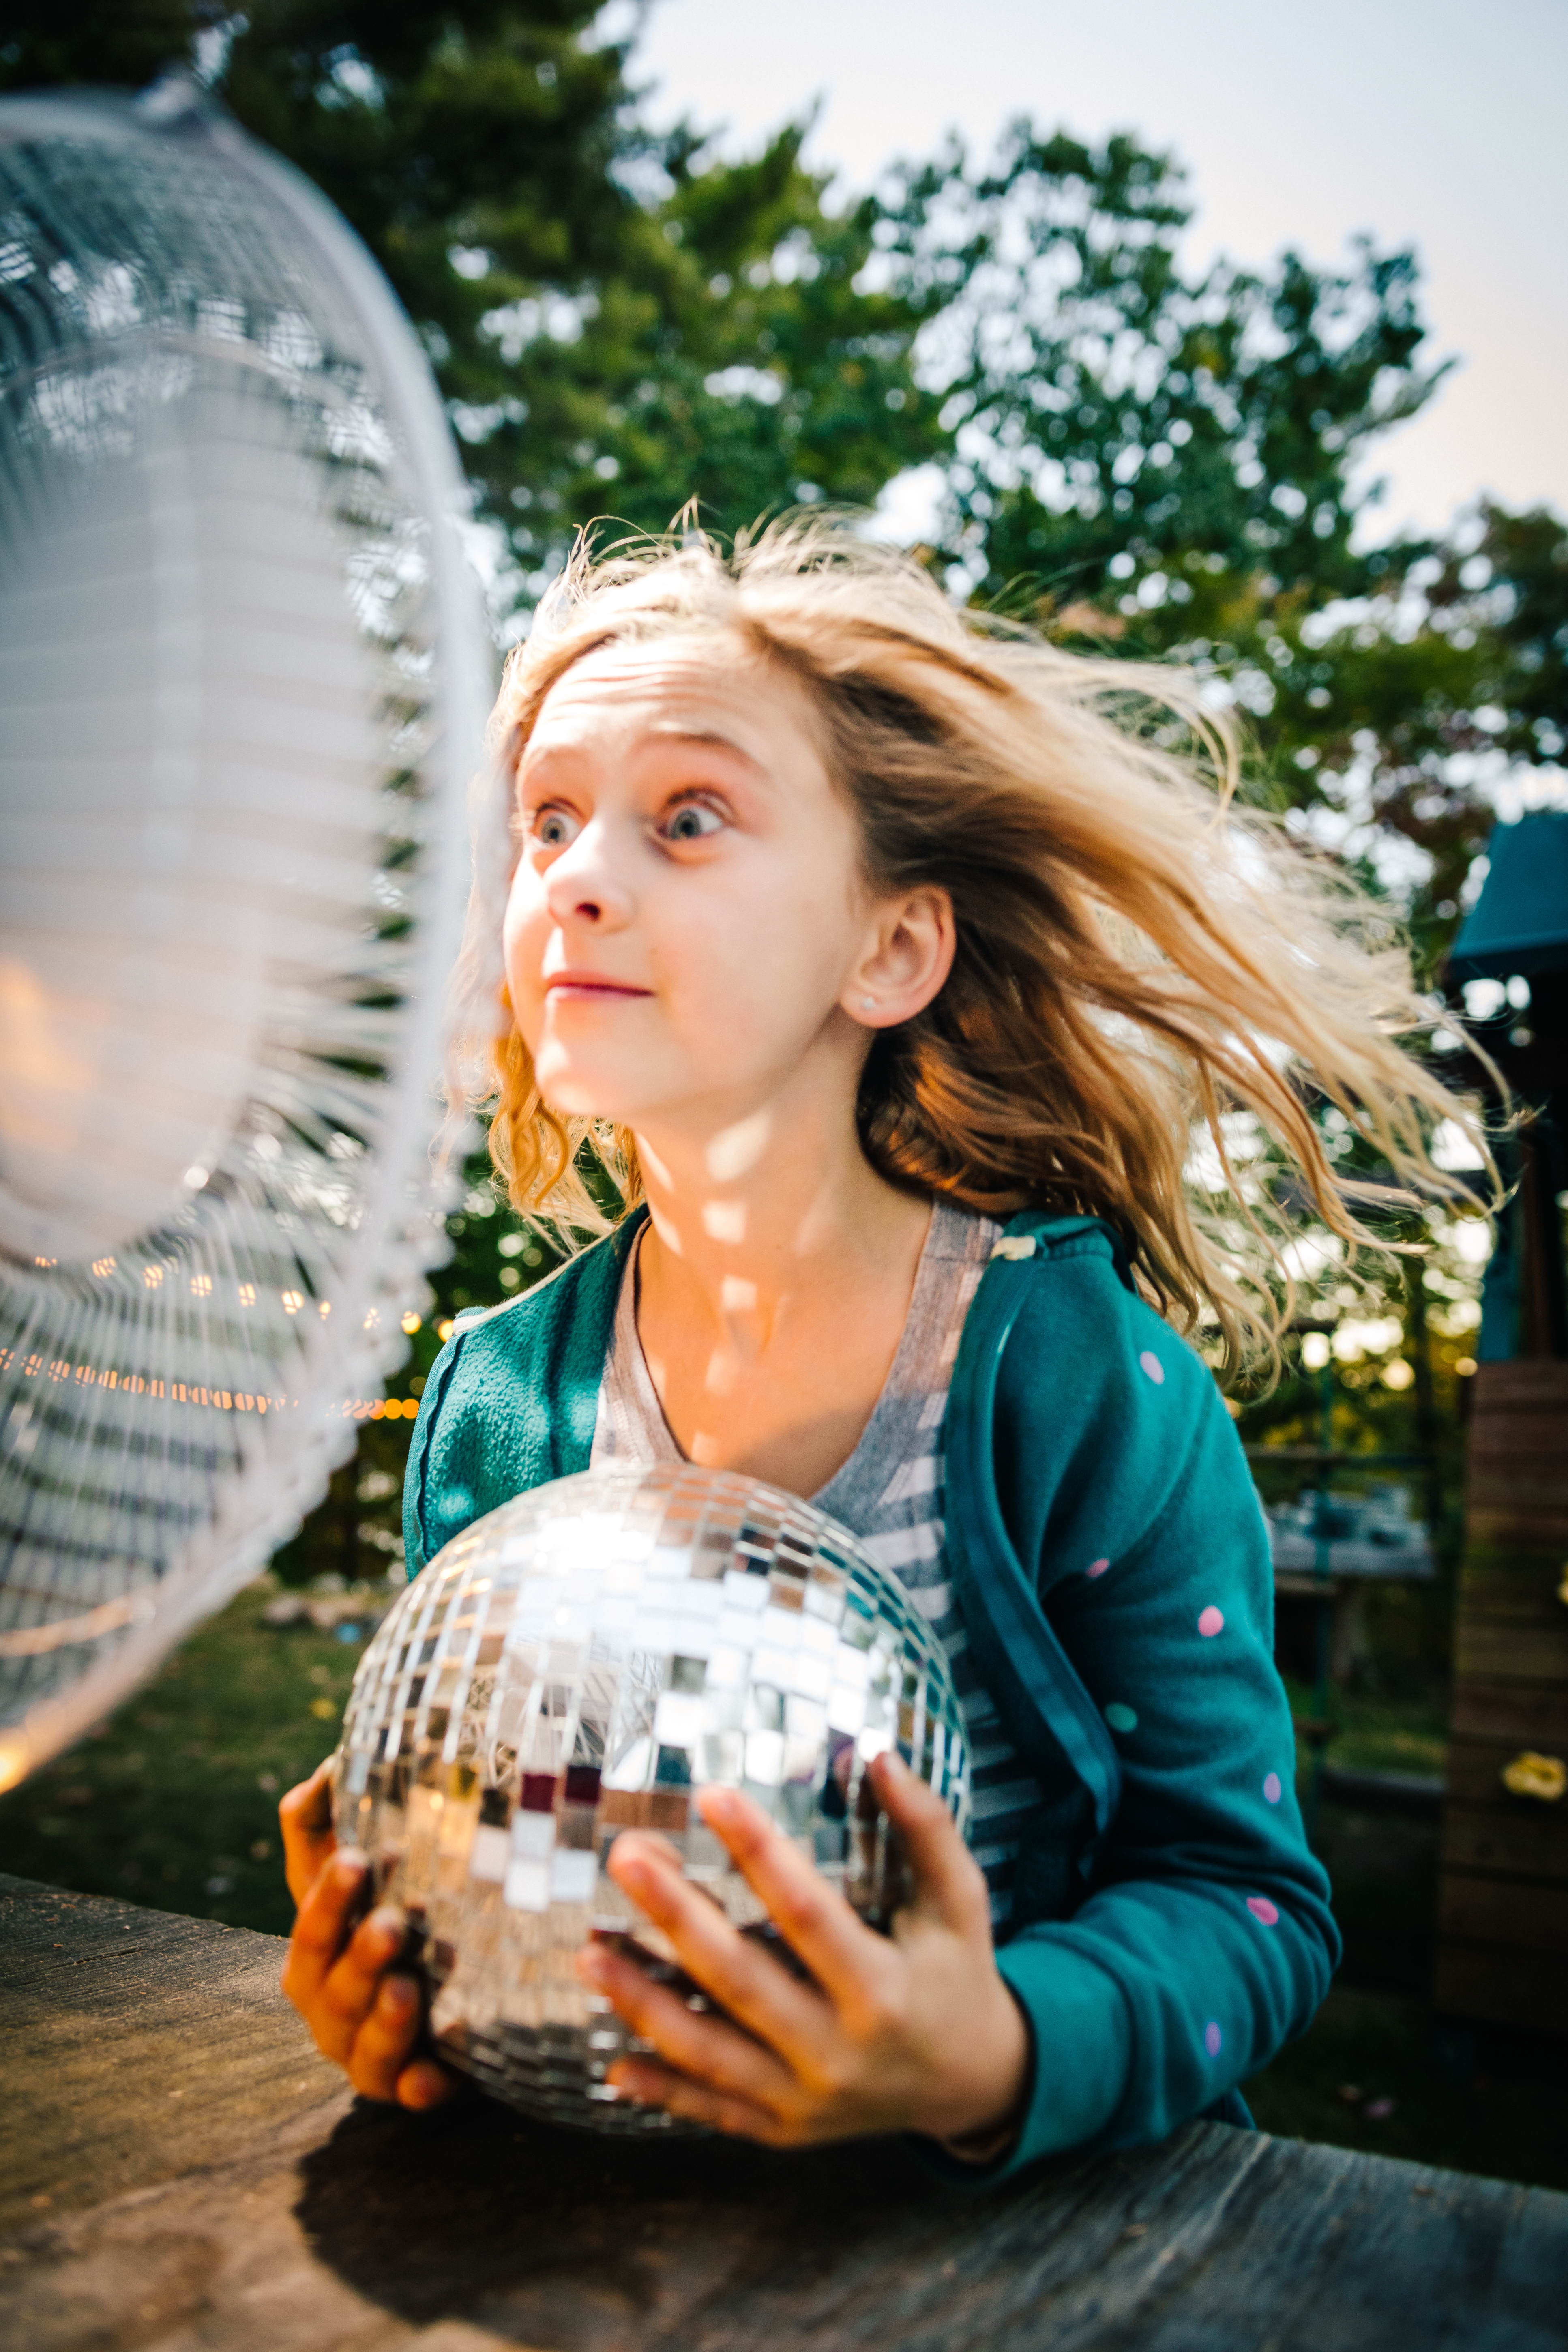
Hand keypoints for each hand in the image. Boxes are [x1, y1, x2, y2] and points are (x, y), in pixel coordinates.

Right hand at [277, 1759, 455, 2109]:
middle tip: (391, 1923)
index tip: (361, 1859)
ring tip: (407, 1989)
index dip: (329, 1895)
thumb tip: (328, 1770)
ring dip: (383, 2019)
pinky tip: (436, 2076)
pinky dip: (417, 2087)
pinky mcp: (406, 2084)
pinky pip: (407, 2093)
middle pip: (330, 1985)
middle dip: (356, 1956)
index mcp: (315, 1948)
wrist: (441, 1986)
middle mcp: (328, 2003)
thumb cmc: (393, 1910)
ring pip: (363, 2044)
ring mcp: (364, 2049)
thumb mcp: (366, 1866)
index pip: (311, 1918)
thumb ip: (335, 1818)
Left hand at [574, 1749, 1029, 2148]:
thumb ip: (927, 1828)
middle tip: (626, 1857)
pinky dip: (660, 2090)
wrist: (971, 2084)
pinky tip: (610, 2064)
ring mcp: (805, 2098)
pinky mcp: (782, 2128)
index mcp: (883, 1989)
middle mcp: (838, 2051)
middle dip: (676, 1917)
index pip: (807, 1912)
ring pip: (709, 2052)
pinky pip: (711, 2108)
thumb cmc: (958, 1973)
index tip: (712, 1795)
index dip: (758, 1852)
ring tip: (588, 1954)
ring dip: (643, 2004)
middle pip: (740, 1979)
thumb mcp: (960, 1902)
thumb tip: (880, 1753)